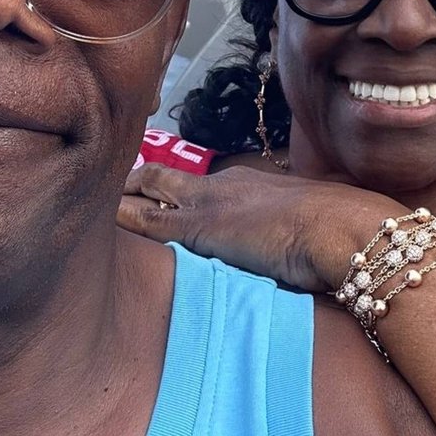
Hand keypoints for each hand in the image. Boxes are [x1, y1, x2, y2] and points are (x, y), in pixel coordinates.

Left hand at [119, 163, 408, 292]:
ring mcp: (208, 203)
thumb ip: (295, 238)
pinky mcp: (196, 227)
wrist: (345, 229)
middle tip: (108, 185)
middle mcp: (225, 185)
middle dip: (136, 180)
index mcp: (251, 184)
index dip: (174, 185)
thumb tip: (300, 260)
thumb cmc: (344, 234)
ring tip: (90, 202)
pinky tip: (95, 223)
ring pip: (148, 189)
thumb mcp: (313, 231)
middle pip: (166, 176)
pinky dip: (120, 220)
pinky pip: (144, 220)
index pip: (200, 183)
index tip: (154, 188)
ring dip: (121, 196)